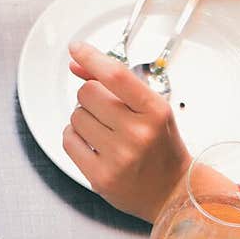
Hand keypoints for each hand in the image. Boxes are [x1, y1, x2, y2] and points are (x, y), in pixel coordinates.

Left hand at [64, 42, 190, 220]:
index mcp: (155, 110)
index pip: (116, 75)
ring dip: (83, 118)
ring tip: (103, 130)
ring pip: (75, 116)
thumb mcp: (149, 109)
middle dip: (90, 96)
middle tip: (105, 110)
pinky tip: (91, 142)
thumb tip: (76, 65)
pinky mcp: (100, 177)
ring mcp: (119, 157)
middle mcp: (138, 132)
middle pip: (87, 93)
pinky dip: (74, 137)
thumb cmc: (160, 146)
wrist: (171, 191)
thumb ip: (114, 85)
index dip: (91, 57)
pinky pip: (68, 141)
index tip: (76, 47)